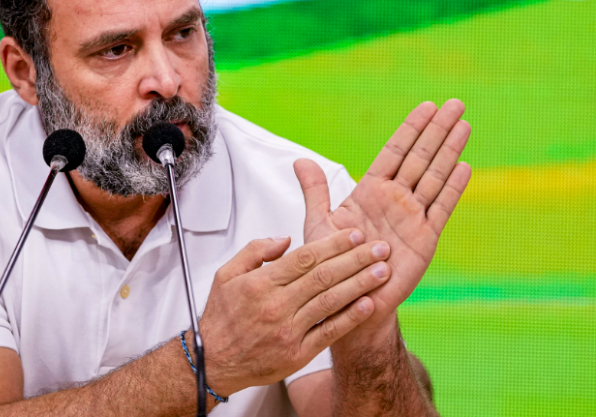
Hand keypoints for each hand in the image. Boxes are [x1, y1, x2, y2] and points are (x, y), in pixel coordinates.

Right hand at [198, 229, 392, 396]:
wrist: (213, 361)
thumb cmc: (221, 319)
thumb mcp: (226, 275)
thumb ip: (255, 251)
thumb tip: (284, 239)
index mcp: (261, 283)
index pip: (305, 257)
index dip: (333, 244)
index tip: (354, 235)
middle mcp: (277, 305)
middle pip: (324, 276)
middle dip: (356, 259)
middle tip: (380, 248)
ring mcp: (289, 330)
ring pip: (331, 301)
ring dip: (360, 284)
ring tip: (382, 271)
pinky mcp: (298, 353)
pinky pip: (329, 332)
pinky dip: (350, 318)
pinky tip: (368, 305)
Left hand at [297, 99, 471, 338]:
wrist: (348, 299)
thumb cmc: (332, 263)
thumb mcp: (320, 223)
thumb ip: (315, 191)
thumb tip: (299, 160)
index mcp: (370, 192)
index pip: (394, 152)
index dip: (410, 129)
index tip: (426, 107)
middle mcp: (395, 200)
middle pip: (419, 157)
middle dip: (436, 130)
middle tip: (455, 103)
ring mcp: (412, 217)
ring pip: (433, 176)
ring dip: (449, 150)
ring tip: (464, 124)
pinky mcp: (424, 239)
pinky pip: (440, 208)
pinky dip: (451, 188)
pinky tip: (464, 166)